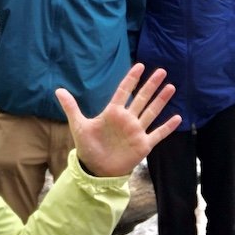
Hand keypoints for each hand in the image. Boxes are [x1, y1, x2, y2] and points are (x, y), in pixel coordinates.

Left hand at [55, 64, 181, 177]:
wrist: (96, 169)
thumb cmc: (88, 146)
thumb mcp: (78, 125)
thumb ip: (71, 107)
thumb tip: (57, 89)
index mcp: (112, 113)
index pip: (124, 91)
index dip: (132, 79)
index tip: (140, 65)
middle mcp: (127, 119)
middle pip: (141, 98)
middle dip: (151, 85)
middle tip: (161, 71)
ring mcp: (136, 131)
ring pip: (151, 112)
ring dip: (161, 101)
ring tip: (170, 87)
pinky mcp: (143, 145)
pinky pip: (158, 134)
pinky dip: (167, 127)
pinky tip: (177, 117)